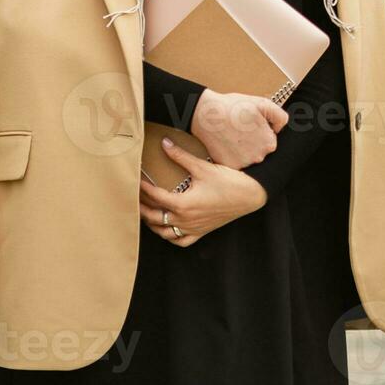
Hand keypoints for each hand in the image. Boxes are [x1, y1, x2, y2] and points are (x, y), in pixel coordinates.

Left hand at [139, 137, 267, 246]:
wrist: (250, 196)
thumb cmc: (228, 182)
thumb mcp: (202, 167)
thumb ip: (180, 156)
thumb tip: (164, 143)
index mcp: (183, 205)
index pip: (155, 196)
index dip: (143, 187)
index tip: (135, 178)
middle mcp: (185, 220)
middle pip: (154, 216)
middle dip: (141, 206)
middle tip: (133, 196)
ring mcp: (193, 228)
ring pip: (164, 232)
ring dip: (152, 223)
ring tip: (145, 211)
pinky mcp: (201, 232)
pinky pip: (181, 241)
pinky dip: (170, 236)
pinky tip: (166, 228)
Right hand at [190, 90, 287, 168]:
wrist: (207, 114)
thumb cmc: (233, 107)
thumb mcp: (262, 104)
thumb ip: (280, 117)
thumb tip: (281, 129)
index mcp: (269, 143)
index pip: (270, 140)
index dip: (261, 130)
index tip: (251, 124)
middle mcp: (258, 157)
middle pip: (259, 150)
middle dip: (253, 141)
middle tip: (240, 128)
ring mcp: (243, 163)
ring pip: (248, 157)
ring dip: (242, 148)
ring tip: (233, 134)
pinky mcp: (229, 166)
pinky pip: (235, 162)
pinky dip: (231, 154)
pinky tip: (227, 142)